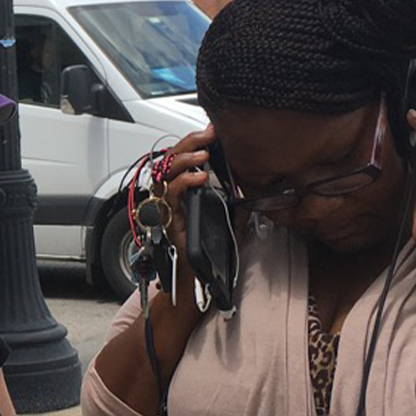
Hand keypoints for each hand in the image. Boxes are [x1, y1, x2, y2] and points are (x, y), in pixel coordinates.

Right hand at [149, 126, 219, 318]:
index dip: (195, 143)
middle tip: (209, 134)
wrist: (198, 284)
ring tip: (205, 155)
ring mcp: (169, 210)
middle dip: (189, 144)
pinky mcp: (170, 221)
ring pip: (165, 174)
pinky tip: (201, 178)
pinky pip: (170, 196)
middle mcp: (172, 200)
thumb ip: (236, 204)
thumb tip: (251, 187)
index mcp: (185, 195)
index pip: (183, 160)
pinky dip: (184, 183)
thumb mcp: (230, 222)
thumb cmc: (210, 256)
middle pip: (170, 161)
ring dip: (185, 160)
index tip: (213, 131)